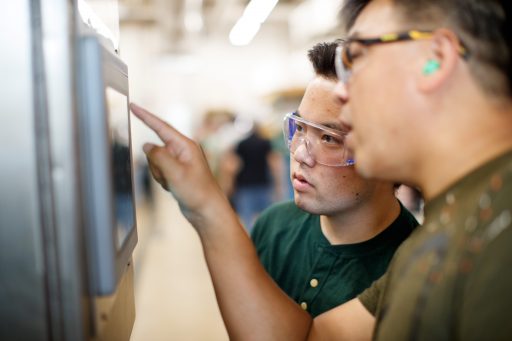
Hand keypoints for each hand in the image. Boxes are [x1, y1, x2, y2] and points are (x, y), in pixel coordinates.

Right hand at [130, 103, 226, 221]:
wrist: (206, 211)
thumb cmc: (197, 192)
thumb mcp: (175, 172)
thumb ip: (158, 156)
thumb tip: (147, 146)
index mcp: (186, 145)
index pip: (161, 126)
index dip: (145, 116)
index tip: (133, 106)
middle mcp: (183, 150)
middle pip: (155, 149)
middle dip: (156, 165)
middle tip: (170, 178)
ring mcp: (179, 161)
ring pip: (154, 162)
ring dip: (158, 174)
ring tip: (174, 184)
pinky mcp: (176, 171)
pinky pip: (159, 172)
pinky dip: (162, 180)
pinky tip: (173, 188)